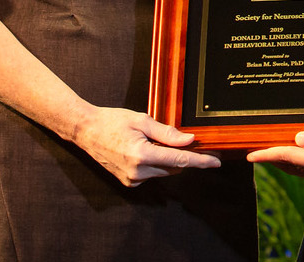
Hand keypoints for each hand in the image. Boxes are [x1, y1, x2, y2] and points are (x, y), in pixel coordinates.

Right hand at [70, 105, 220, 187]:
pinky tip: (145, 150)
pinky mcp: (129, 182)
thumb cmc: (113, 121)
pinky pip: (152, 174)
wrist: (86, 131)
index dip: (201, 161)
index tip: (216, 162)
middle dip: (184, 155)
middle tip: (190, 141)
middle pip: (174, 166)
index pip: (180, 160)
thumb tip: (190, 140)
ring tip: (154, 141)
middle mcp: (138, 171)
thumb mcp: (142, 120)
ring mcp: (132, 179)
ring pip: (164, 171)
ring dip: (168, 159)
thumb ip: (167, 133)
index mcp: (142, 154)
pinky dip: (156, 164)